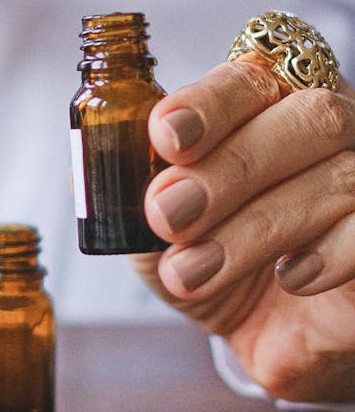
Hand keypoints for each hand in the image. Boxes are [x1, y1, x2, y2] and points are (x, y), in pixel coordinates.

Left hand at [130, 56, 354, 401]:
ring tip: (191, 271)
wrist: (273, 334)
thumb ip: (124, 191)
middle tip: (166, 214)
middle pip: (304, 116)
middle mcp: (330, 125)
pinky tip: (287, 276)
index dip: (208, 102)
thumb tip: (82, 167)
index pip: (248, 77)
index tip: (164, 135)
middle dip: (226, 169)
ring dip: (253, 228)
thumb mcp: (153, 228)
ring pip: (335, 177)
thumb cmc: (214, 255)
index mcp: (269, 101)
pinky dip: (328, 253)